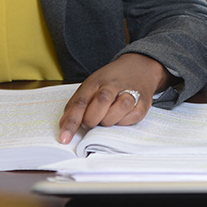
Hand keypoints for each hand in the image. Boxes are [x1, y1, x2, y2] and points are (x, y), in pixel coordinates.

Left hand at [58, 53, 173, 143]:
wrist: (140, 67)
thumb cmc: (111, 80)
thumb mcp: (91, 86)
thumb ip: (76, 105)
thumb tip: (63, 126)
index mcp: (97, 80)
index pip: (81, 101)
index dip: (71, 121)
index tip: (64, 138)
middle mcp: (113, 85)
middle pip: (101, 102)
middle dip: (92, 119)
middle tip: (92, 121)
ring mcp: (130, 93)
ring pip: (118, 110)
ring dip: (109, 120)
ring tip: (108, 116)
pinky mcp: (143, 104)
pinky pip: (130, 120)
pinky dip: (123, 122)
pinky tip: (121, 115)